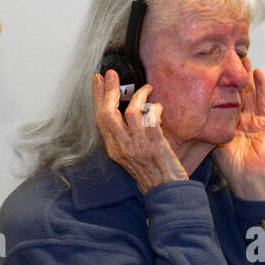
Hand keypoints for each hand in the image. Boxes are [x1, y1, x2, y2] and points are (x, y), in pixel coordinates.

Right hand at [93, 70, 187, 192]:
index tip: (97, 80)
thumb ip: (126, 136)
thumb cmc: (152, 174)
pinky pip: (151, 119)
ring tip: (146, 88)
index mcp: (114, 149)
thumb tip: (129, 112)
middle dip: (109, 90)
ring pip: (130, 112)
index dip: (97, 97)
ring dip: (138, 95)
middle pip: (107, 113)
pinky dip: (154, 109)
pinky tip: (158, 107)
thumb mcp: (131, 156)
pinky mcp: (155, 145)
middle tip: (111, 73)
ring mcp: (138, 146)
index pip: (100, 118)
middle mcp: (122, 147)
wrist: (166, 191)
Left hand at [215, 63, 264, 199]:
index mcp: (228, 122)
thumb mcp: (212, 138)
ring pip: (250, 92)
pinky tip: (258, 73)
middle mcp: (241, 118)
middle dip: (234, 74)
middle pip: (237, 91)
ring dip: (248, 75)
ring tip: (244, 58)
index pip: (223, 98)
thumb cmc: (229, 163)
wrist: (246, 175)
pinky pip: (263, 101)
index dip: (219, 83)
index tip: (212, 67)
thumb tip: (185, 112)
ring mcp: (255, 119)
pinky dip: (262, 86)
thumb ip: (205, 125)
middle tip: (229, 56)